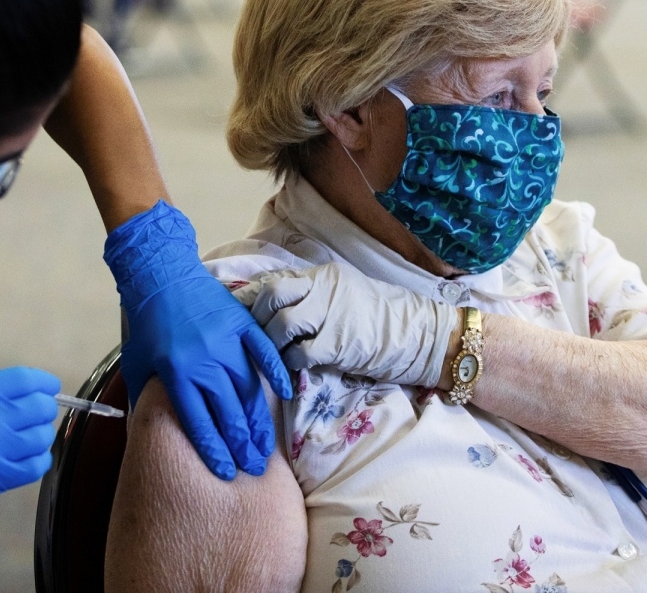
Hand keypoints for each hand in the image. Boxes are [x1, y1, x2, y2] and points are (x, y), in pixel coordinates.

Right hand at [0, 366, 59, 535]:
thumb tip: (32, 391)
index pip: (26, 380)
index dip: (44, 383)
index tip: (49, 387)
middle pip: (39, 407)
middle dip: (43, 410)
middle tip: (35, 416)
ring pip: (41, 437)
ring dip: (40, 436)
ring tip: (27, 439)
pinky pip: (36, 466)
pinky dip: (38, 460)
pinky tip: (26, 458)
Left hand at [104, 201, 292, 480]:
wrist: (161, 275)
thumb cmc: (147, 324)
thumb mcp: (136, 365)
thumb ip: (146, 399)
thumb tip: (150, 436)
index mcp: (175, 374)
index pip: (199, 423)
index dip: (214, 450)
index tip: (226, 471)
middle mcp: (204, 361)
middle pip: (228, 412)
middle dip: (241, 445)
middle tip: (253, 468)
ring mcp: (226, 341)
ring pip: (248, 389)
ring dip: (259, 421)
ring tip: (266, 445)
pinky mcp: (241, 324)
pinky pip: (263, 353)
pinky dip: (276, 374)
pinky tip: (286, 395)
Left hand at [238, 263, 459, 387]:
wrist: (421, 335)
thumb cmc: (380, 320)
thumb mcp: (343, 297)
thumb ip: (311, 298)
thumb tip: (271, 309)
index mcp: (322, 276)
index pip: (273, 279)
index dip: (245, 296)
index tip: (225, 310)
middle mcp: (324, 288)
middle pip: (270, 294)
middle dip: (253, 318)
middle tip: (247, 339)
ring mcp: (332, 312)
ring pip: (280, 323)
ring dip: (270, 344)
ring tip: (271, 357)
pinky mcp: (339, 341)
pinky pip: (300, 353)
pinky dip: (290, 364)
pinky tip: (293, 370)